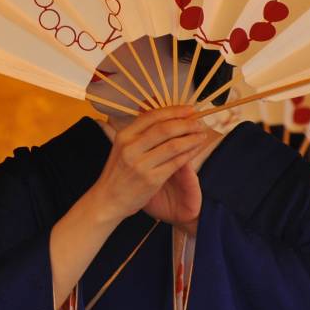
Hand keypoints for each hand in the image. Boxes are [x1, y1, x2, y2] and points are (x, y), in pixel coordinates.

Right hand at [89, 105, 208, 233]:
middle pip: (165, 128)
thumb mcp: (122, 148)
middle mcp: (130, 148)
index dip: (174, 111)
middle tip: (198, 122)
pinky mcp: (151, 180)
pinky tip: (195, 149)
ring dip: (191, 138)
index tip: (189, 109)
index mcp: (124, 136)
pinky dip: (189, 154)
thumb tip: (165, 117)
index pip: (152, 116)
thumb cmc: (118, 172)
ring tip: (201, 135)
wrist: (108, 200)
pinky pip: (176, 163)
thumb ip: (140, 133)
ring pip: (173, 145)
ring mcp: (141, 164)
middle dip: (186, 123)